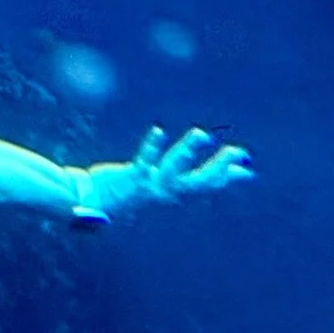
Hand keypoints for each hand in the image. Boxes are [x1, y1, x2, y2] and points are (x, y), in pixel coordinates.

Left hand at [74, 125, 253, 221]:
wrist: (87, 201)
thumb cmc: (125, 190)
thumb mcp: (156, 183)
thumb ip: (181, 175)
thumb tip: (195, 160)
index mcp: (172, 194)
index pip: (206, 185)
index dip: (226, 175)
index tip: (246, 168)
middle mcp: (165, 193)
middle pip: (198, 182)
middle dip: (218, 167)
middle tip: (237, 152)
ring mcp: (148, 187)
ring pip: (173, 170)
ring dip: (186, 152)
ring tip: (200, 133)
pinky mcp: (130, 179)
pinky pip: (143, 163)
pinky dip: (151, 148)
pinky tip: (158, 131)